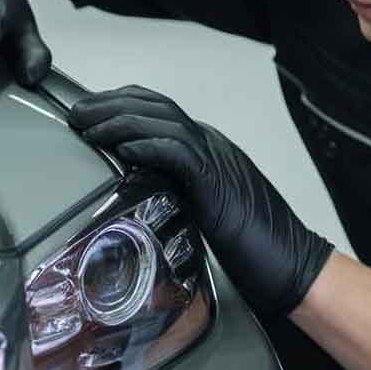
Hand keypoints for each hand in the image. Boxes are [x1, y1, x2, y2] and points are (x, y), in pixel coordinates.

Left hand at [69, 85, 332, 316]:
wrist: (293, 264)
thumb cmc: (251, 248)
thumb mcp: (198, 212)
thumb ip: (173, 193)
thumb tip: (136, 191)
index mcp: (207, 150)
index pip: (159, 111)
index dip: (121, 105)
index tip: (90, 114)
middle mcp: (212, 145)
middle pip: (156, 107)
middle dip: (111, 105)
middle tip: (78, 113)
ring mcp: (217, 160)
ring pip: (164, 122)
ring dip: (119, 121)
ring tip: (88, 127)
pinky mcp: (217, 182)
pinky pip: (179, 152)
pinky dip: (148, 146)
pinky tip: (122, 149)